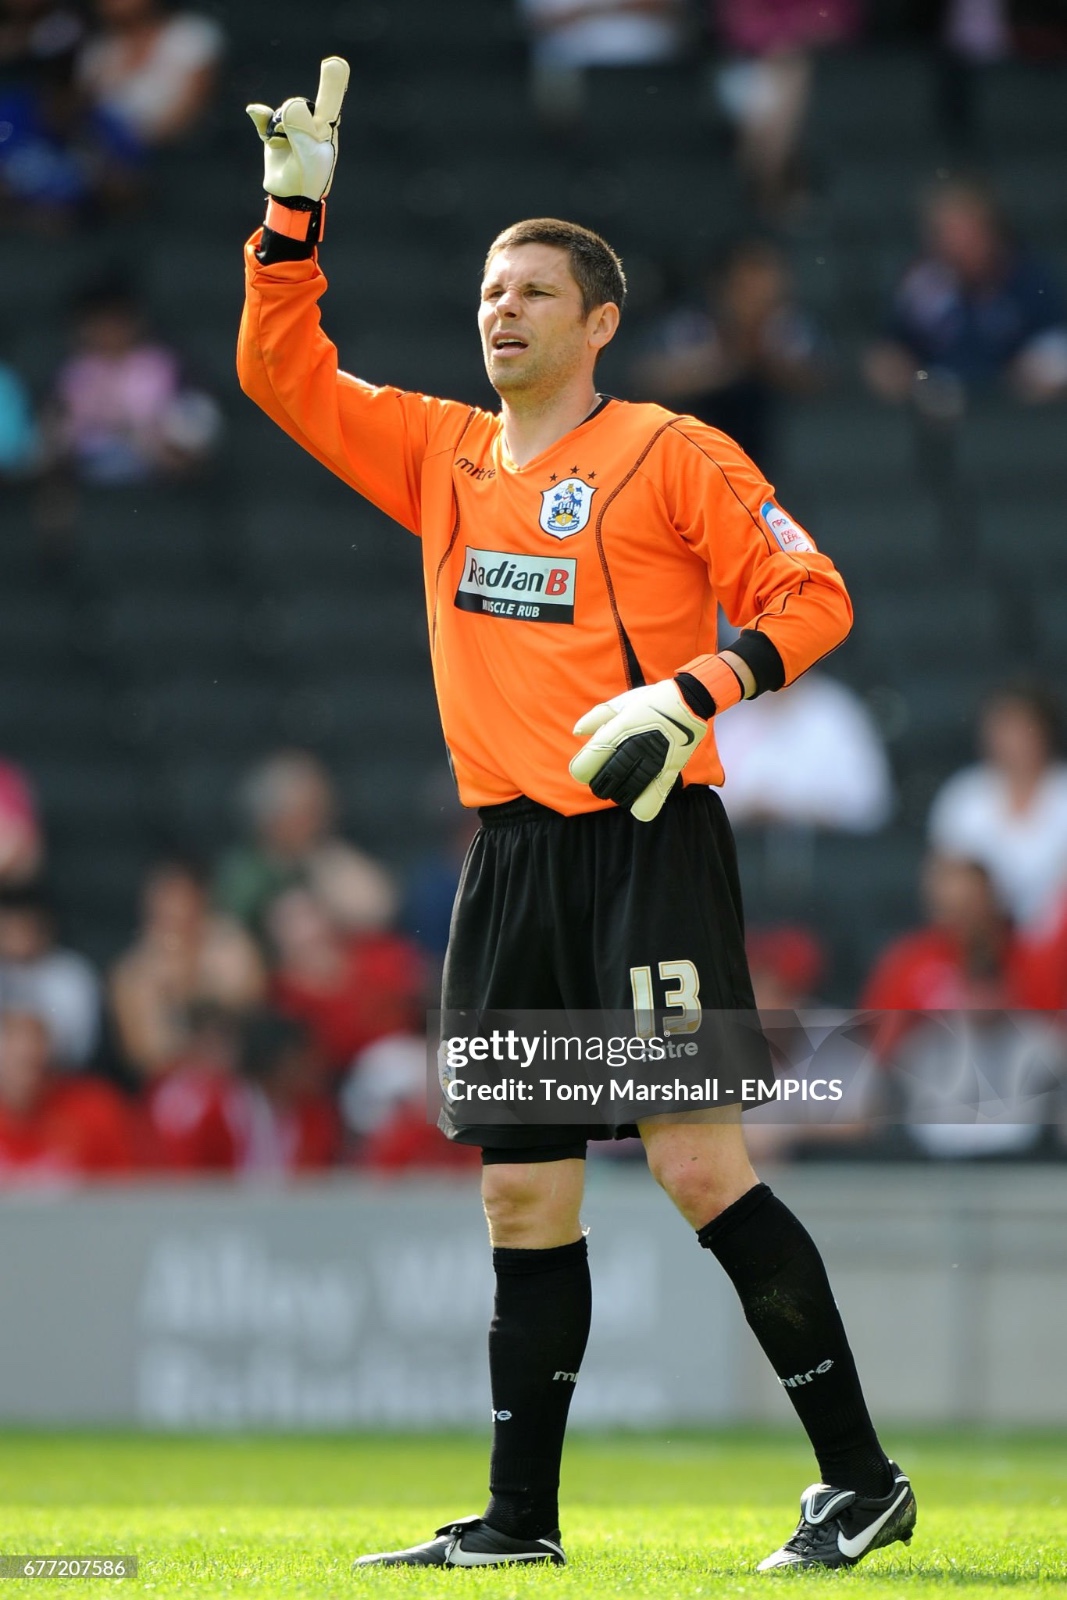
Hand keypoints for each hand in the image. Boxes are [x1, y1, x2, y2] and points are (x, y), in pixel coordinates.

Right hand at [246, 55, 349, 201]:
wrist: (290, 196)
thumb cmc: (308, 178)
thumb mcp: (309, 156)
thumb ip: (301, 129)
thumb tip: (290, 106)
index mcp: (326, 128)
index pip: (331, 102)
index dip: (333, 83)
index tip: (336, 63)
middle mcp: (311, 122)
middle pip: (298, 105)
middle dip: (292, 121)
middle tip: (299, 137)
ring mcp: (291, 125)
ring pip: (281, 112)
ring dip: (279, 130)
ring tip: (285, 150)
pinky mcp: (273, 132)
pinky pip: (264, 117)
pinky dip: (259, 116)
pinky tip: (255, 112)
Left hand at [569, 680, 707, 822]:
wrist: (689, 702)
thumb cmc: (652, 700)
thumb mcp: (621, 702)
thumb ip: (597, 717)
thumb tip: (577, 731)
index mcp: (615, 731)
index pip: (585, 765)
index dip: (582, 769)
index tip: (588, 767)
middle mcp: (631, 750)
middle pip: (603, 784)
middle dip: (599, 785)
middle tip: (605, 780)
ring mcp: (651, 763)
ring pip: (624, 794)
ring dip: (618, 794)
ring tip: (621, 787)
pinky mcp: (668, 773)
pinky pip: (652, 800)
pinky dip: (641, 806)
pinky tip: (637, 800)